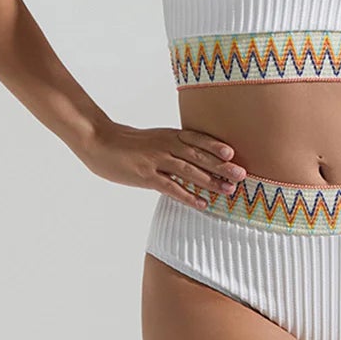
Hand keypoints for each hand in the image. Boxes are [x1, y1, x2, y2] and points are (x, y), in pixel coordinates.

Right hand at [76, 119, 245, 207]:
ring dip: (210, 181)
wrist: (99, 142)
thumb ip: (173, 146)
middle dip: (221, 165)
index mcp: (168, 134)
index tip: (233, 153)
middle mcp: (165, 145)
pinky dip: (188, 196)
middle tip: (242, 174)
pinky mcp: (146, 176)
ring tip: (228, 191)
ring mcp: (156, 160)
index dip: (214, 145)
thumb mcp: (153, 139)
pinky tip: (203, 204)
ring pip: (189, 171)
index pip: (196, 139)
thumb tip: (194, 158)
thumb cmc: (128, 144)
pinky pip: (171, 188)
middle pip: (198, 155)